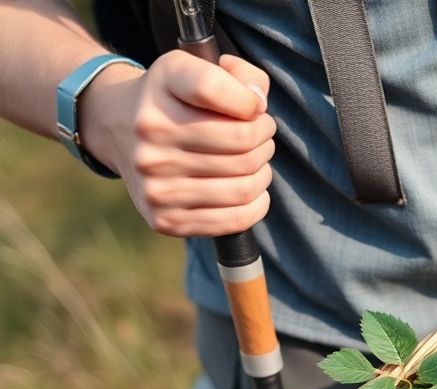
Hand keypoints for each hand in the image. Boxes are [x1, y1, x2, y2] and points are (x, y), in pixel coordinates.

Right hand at [80, 51, 274, 237]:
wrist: (118, 130)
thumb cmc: (175, 100)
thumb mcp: (197, 67)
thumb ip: (242, 75)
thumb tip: (258, 103)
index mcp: (160, 89)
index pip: (215, 88)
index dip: (250, 100)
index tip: (252, 107)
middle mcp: (150, 136)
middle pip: (243, 143)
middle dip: (264, 138)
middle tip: (260, 135)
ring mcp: (154, 183)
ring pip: (244, 185)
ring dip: (263, 172)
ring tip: (254, 162)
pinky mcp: (164, 219)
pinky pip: (236, 219)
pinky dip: (257, 204)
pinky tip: (250, 190)